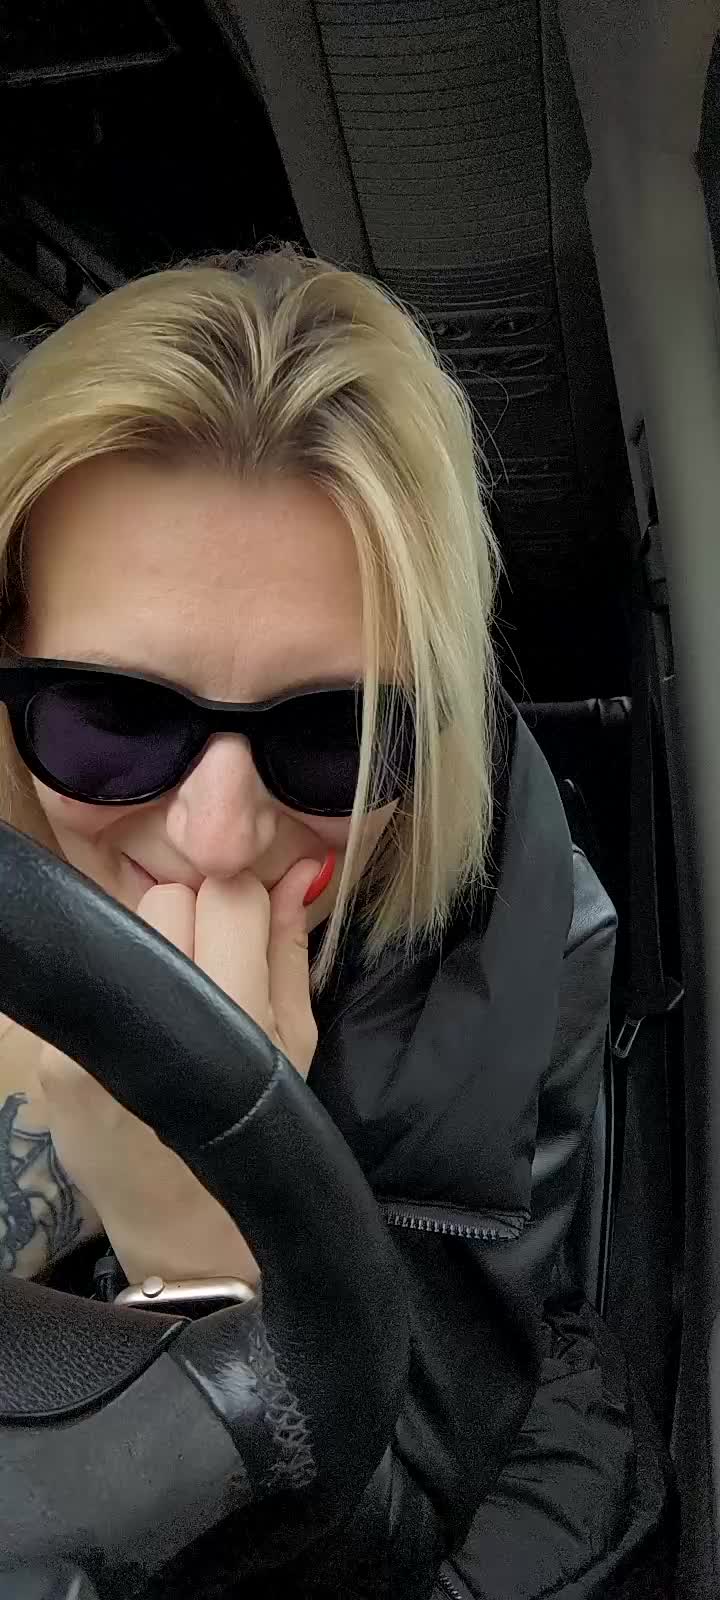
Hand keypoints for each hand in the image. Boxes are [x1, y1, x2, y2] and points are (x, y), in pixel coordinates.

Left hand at [36, 858, 322, 1286]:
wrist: (186, 1230)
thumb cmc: (262, 1133)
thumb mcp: (297, 1043)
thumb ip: (290, 946)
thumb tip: (299, 867)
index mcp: (232, 1018)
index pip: (227, 894)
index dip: (243, 904)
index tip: (248, 933)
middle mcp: (153, 1022)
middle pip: (169, 897)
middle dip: (197, 918)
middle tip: (214, 969)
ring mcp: (90, 1040)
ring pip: (124, 924)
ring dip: (155, 942)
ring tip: (178, 996)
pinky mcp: (50, 1056)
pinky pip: (91, 971)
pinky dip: (121, 982)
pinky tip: (143, 1022)